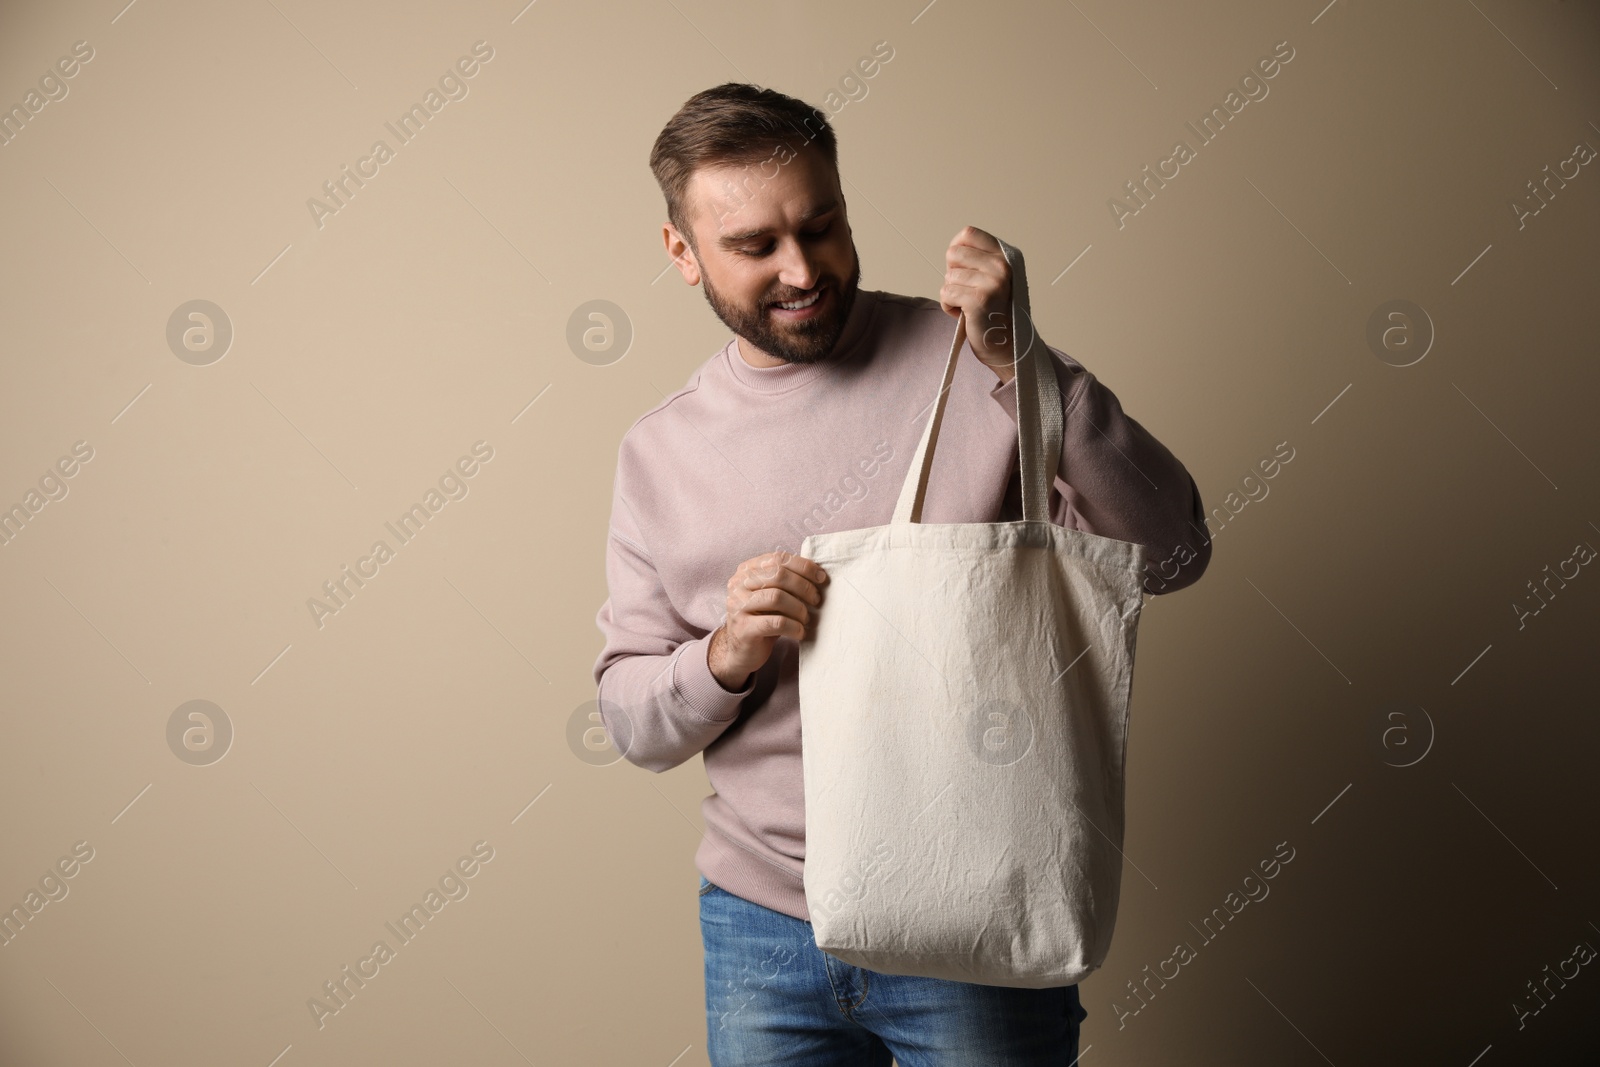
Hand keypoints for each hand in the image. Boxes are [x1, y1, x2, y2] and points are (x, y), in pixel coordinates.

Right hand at [707, 550, 828, 690]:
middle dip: (804, 587)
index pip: (778, 558)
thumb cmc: (762, 619)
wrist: (740, 650)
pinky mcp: (744, 628)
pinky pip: (776, 622)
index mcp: (746, 571)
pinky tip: (800, 633)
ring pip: (777, 597)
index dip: (803, 566)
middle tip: (816, 600)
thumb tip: (819, 573)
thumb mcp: (771, 595)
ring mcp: (738, 606)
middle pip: (778, 575)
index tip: (822, 577)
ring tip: (806, 618)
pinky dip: (794, 627)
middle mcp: (738, 585)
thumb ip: (786, 580)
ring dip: (799, 608)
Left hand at [939, 225, 1014, 383]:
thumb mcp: (995, 278)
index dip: (956, 249)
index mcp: (1007, 256)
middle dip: (953, 274)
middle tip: (967, 291)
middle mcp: (1002, 266)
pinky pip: (946, 293)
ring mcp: (992, 282)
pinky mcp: (978, 299)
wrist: (1009, 346)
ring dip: (952, 294)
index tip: (960, 267)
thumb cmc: (996, 313)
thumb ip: (980, 260)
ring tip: (970, 306)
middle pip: (953, 254)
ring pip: (948, 276)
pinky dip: (949, 307)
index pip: (969, 233)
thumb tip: (953, 249)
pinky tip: (966, 315)